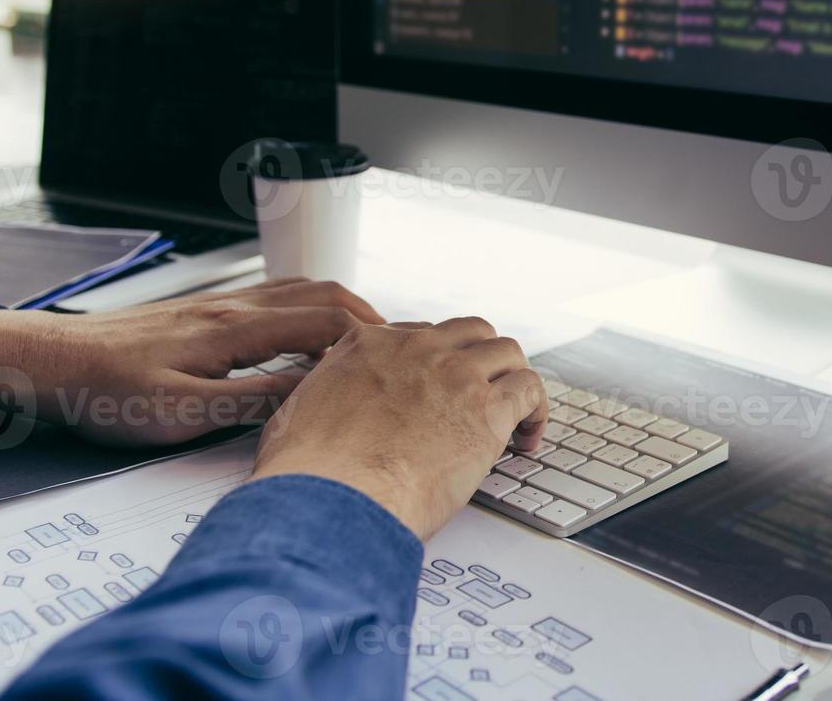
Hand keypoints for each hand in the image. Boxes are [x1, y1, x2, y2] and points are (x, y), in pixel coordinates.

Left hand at [0, 279, 384, 446]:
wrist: (49, 363)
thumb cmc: (104, 392)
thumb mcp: (180, 414)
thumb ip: (249, 402)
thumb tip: (311, 395)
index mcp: (235, 329)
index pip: (327, 321)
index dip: (371, 339)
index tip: (399, 362)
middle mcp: (235, 306)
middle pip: (324, 294)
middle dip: (370, 318)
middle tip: (398, 351)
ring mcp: (222, 304)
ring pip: (302, 290)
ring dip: (341, 311)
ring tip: (365, 344)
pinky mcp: (208, 312)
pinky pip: (277, 298)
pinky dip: (310, 310)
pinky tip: (308, 337)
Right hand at [251, 317, 548, 540]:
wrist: (331, 498)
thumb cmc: (308, 473)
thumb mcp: (295, 415)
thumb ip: (318, 402)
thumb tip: (318, 416)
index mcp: (368, 346)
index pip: (421, 334)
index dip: (438, 362)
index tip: (443, 386)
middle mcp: (416, 350)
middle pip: (470, 332)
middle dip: (482, 359)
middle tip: (485, 393)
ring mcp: (455, 375)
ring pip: (508, 352)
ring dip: (513, 380)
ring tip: (515, 414)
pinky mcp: (487, 410)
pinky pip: (530, 390)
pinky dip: (536, 410)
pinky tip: (527, 438)